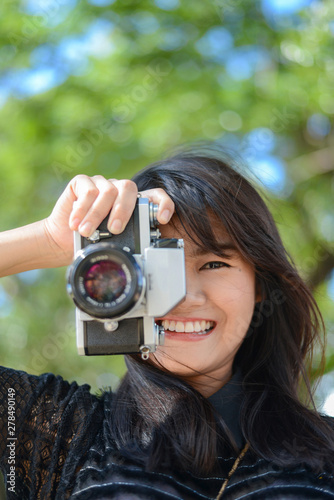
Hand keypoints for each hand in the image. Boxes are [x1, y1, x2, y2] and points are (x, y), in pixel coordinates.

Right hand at [43, 175, 174, 265]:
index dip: (163, 204)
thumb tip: (143, 255)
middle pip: (129, 189)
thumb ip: (127, 240)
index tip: (162, 219)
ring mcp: (101, 183)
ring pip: (107, 191)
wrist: (62, 240)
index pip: (155, 195)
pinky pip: (88, 190)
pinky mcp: (82, 182)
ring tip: (85, 231)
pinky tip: (75, 223)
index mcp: (132, 204)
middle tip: (114, 229)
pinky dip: (82, 209)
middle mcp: (118, 190)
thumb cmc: (90, 242)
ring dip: (97, 215)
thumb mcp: (113, 243)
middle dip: (123, 211)